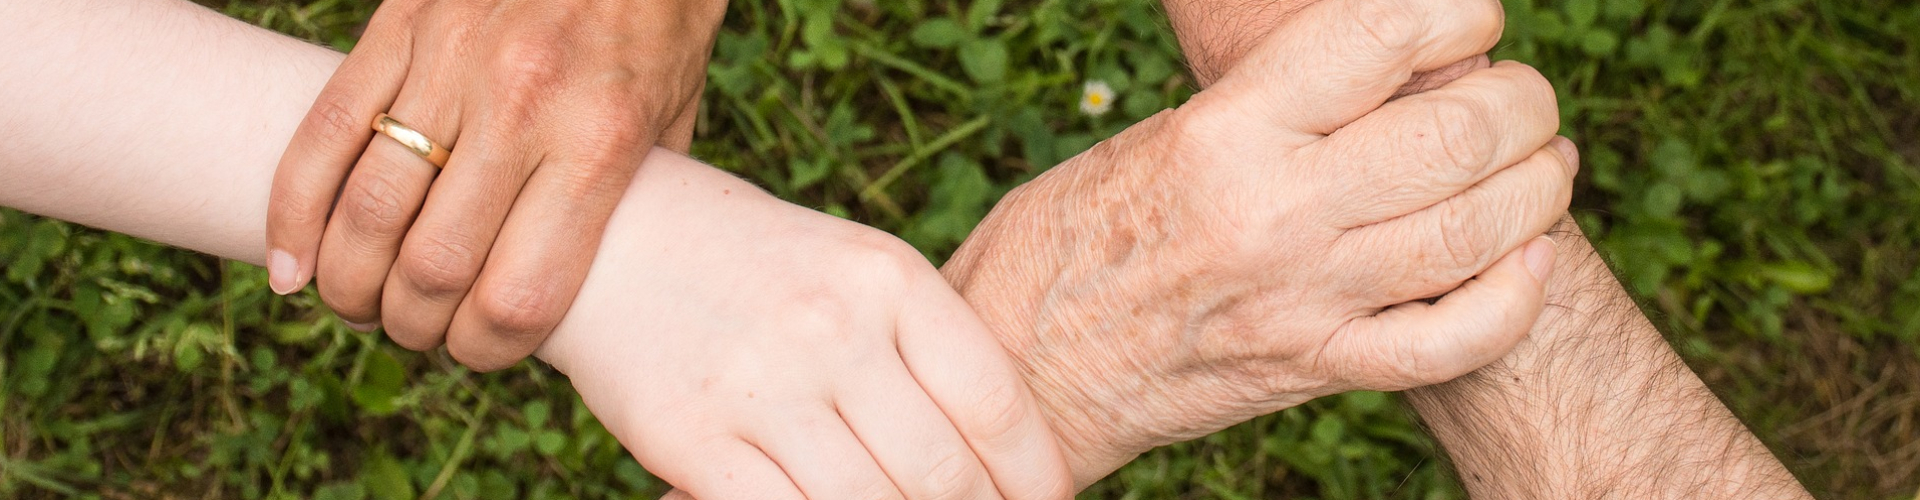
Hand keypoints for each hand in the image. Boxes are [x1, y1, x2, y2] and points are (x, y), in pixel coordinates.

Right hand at [265, 0, 723, 369]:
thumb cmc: (657, 30)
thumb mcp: (672, 125)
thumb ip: (627, 205)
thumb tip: (583, 289)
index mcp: (600, 145)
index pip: (519, 295)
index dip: (486, 350)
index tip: (478, 352)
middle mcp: (522, 108)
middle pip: (433, 266)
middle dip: (413, 325)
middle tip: (415, 332)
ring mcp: (452, 64)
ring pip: (367, 211)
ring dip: (349, 284)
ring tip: (357, 303)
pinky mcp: (400, 26)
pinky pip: (324, 133)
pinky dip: (293, 212)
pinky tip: (290, 265)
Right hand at [534, 154, 1072, 498]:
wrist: (614, 239)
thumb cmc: (760, 268)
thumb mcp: (856, 272)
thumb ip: (924, 350)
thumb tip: (1004, 459)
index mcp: (888, 278)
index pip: (996, 403)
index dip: (1036, 475)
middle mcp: (832, 329)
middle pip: (944, 473)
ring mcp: (761, 387)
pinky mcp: (692, 439)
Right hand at [943, 0, 1573, 483]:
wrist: (1023, 364)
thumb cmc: (1076, 233)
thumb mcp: (1162, 135)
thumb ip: (1274, 105)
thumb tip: (1386, 67)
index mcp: (1226, 130)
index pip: (1383, 35)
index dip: (1458, 11)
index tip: (1469, 18)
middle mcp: (1274, 211)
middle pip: (1458, 133)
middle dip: (1522, 103)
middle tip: (1522, 100)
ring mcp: (1303, 298)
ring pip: (1479, 230)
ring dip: (1539, 186)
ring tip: (1542, 163)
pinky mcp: (1316, 369)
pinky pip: (1452, 339)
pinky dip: (1514, 296)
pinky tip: (1527, 259)